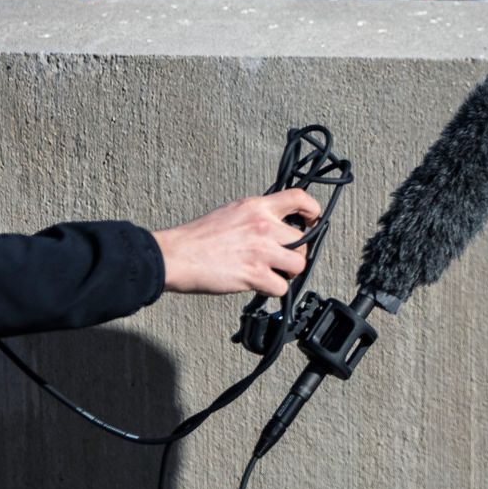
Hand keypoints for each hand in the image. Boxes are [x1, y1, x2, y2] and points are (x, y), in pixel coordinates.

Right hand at [152, 189, 322, 296]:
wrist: (174, 256)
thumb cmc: (198, 238)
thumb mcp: (232, 212)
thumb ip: (257, 216)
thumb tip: (277, 226)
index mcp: (257, 207)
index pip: (299, 198)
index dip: (313, 210)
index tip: (312, 221)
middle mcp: (263, 226)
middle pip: (304, 241)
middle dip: (295, 254)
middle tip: (280, 260)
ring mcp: (261, 250)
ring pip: (298, 265)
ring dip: (288, 273)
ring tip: (271, 273)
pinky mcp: (254, 274)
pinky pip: (281, 287)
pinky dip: (273, 290)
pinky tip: (259, 285)